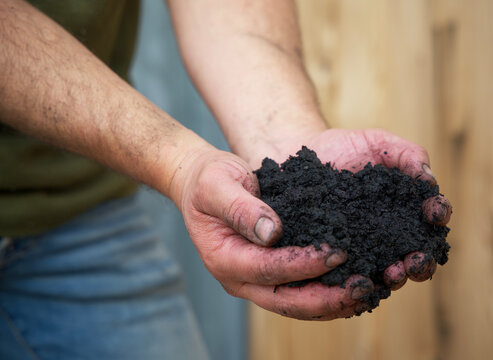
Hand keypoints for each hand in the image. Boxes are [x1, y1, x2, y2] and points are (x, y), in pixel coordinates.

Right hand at [170, 147, 378, 319]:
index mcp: (224, 258)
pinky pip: (298, 291)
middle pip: (285, 301)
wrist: (203, 183)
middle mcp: (238, 278)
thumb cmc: (208, 180)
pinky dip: (325, 292)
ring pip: (295, 304)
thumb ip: (240, 208)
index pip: (267, 269)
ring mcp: (253, 280)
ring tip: (365, 291)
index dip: (302, 265)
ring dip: (330, 302)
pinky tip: (350, 284)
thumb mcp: (217, 185)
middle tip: (361, 287)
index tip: (337, 253)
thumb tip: (271, 232)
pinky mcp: (268, 273)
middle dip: (325, 298)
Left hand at [261, 128, 451, 295]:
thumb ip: (408, 154)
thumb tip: (429, 180)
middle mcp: (388, 233)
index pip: (430, 217)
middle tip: (416, 261)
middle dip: (420, 262)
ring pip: (384, 271)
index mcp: (405, 208)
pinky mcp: (334, 256)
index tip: (434, 213)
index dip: (437, 215)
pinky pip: (348, 274)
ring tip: (391, 274)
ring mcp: (361, 248)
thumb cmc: (344, 148)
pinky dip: (356, 280)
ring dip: (394, 277)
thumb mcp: (379, 143)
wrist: (300, 158)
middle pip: (413, 255)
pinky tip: (357, 280)